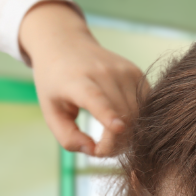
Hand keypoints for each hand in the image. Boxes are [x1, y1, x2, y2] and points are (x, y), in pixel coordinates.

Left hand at [18, 1, 144, 156]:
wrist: (67, 44)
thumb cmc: (55, 83)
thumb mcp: (51, 112)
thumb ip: (67, 137)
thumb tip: (94, 151)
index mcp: (77, 81)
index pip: (96, 98)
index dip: (108, 115)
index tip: (118, 128)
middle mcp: (103, 72)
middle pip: (122, 116)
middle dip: (115, 144)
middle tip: (100, 149)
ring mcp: (124, 71)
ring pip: (137, 114)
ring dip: (127, 135)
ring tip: (109, 137)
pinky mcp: (137, 73)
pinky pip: (145, 106)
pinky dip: (137, 121)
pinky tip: (122, 122)